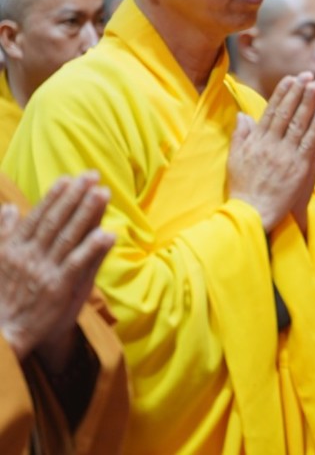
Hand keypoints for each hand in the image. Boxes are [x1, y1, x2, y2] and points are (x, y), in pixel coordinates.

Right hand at [0, 173, 114, 365]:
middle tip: (92, 176)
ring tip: (103, 193)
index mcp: (13, 248)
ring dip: (87, 213)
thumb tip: (8, 208)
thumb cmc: (6, 296)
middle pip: (56, 221)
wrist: (5, 334)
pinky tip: (108, 233)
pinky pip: (79, 263)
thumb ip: (7, 234)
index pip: (38, 216)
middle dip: (75, 196)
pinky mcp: (59, 288)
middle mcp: (28, 257)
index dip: (55, 195)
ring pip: (69, 237)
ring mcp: (44, 272)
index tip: (69, 178)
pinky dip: (92, 247)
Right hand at [228, 73, 314, 232]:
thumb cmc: (243, 188)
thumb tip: (243, 115)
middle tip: (308, 75)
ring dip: (310, 102)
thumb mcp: (235, 159)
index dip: (282, 93)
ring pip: (300, 123)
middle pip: (287, 113)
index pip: (272, 111)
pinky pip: (310, 142)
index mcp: (257, 141)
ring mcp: (286, 155)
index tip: (290, 78)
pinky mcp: (300, 167)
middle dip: (298, 92)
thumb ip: (241, 136)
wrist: (253, 212)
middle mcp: (272, 144)